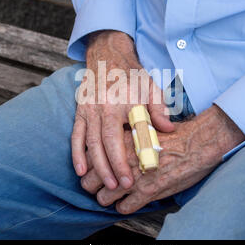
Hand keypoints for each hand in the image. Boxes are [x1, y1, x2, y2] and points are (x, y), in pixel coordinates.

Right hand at [71, 30, 174, 190]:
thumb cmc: (132, 76)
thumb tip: (168, 129)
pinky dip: (77, 154)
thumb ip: (159, 108)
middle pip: (104, 142)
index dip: (127, 157)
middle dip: (112, 167)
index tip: (134, 176)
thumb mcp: (150, 87)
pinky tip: (81, 170)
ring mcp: (88, 110)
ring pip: (89, 142)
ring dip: (96, 165)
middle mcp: (102, 107)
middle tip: (121, 186)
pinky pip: (76, 136)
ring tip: (105, 184)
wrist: (108, 57)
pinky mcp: (79, 112)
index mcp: (121, 101)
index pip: (123, 135)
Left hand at [81, 104, 244, 213]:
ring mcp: (133, 177)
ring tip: (113, 196)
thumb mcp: (144, 127)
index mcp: (119, 141)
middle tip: (100, 185)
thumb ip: (125, 138)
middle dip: (93, 185)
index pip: (89, 157)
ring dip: (106, 199)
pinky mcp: (147, 192)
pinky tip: (129, 202)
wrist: (196, 143)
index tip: (95, 169)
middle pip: (90, 180)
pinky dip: (124, 207)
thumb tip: (111, 145)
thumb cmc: (172, 134)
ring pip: (103, 198)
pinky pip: (124, 208)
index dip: (90, 166)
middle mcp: (122, 160)